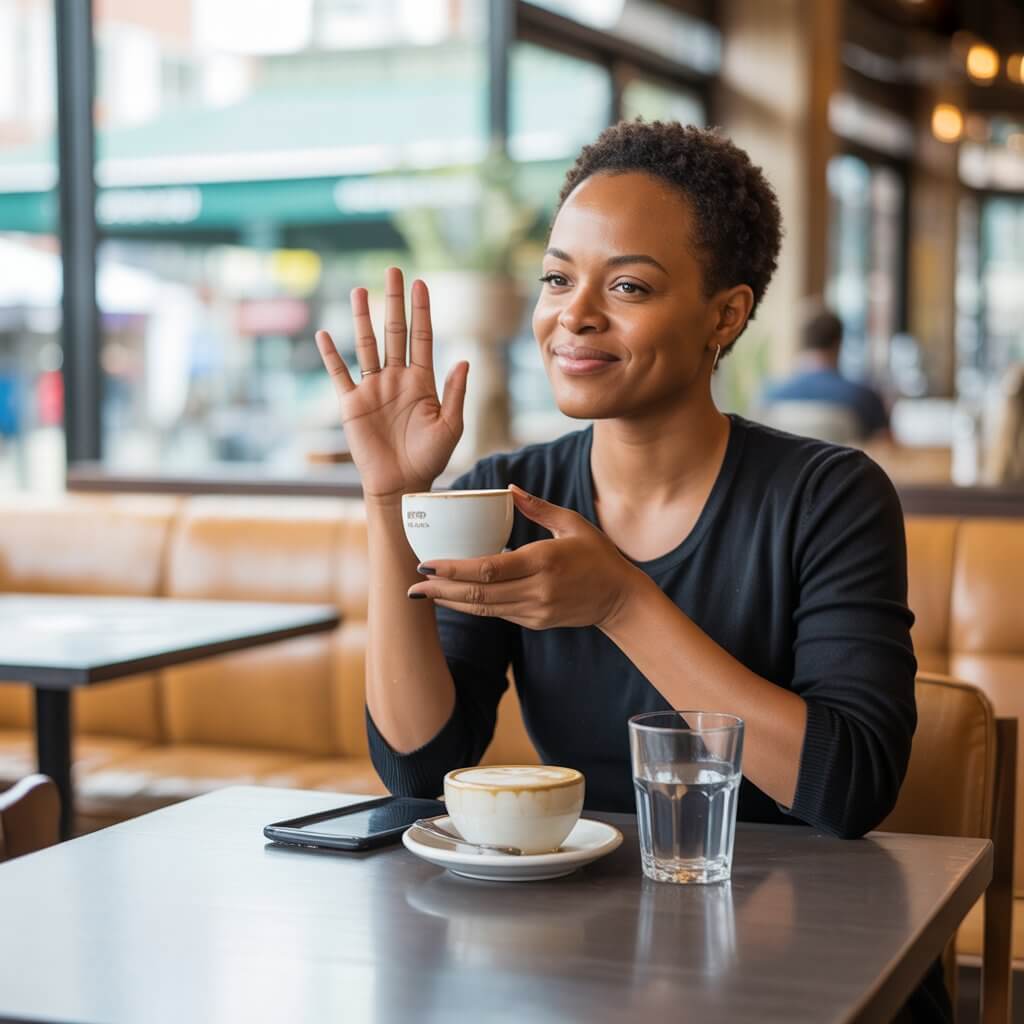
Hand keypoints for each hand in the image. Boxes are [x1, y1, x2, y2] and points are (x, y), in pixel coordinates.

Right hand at [315, 267, 468, 500]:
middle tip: (394, 270)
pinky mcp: (352, 404)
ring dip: (363, 318)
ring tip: (360, 291)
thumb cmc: (430, 459)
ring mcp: (373, 389)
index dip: (422, 311)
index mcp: (422, 381)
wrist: (402, 485)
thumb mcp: (451, 427)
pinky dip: (331, 355)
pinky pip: (339, 375)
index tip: (421, 284)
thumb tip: (464, 360)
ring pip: (366, 345)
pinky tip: (324, 334)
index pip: (422, 337)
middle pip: (394, 332)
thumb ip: (455, 393)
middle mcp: (396, 378)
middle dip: (394, 302)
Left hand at [406, 485, 643, 629]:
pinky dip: (472, 607)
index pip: (489, 568)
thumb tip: (508, 490)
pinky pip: (497, 614)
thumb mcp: (572, 523)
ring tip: (423, 593)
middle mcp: (537, 589)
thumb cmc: (597, 554)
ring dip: (451, 601)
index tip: (427, 562)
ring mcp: (536, 610)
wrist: (621, 598)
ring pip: (484, 609)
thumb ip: (538, 507)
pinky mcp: (535, 621)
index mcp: (543, 560)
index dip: (454, 568)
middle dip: (442, 589)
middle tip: (413, 584)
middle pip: (479, 594)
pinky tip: (452, 598)